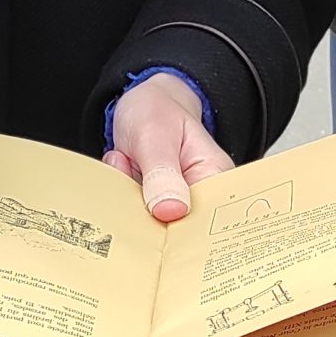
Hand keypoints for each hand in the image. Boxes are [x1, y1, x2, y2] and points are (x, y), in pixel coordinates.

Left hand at [104, 73, 227, 220]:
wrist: (138, 103)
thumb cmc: (155, 111)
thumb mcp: (155, 135)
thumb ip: (163, 173)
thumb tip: (172, 211)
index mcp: (214, 177)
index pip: (210, 221)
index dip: (186, 232)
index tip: (157, 219)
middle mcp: (199, 196)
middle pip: (178, 232)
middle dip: (147, 213)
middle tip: (134, 175)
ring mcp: (174, 204)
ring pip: (151, 226)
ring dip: (130, 200)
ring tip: (130, 160)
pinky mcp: (154, 207)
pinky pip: (134, 217)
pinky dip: (121, 196)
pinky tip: (124, 165)